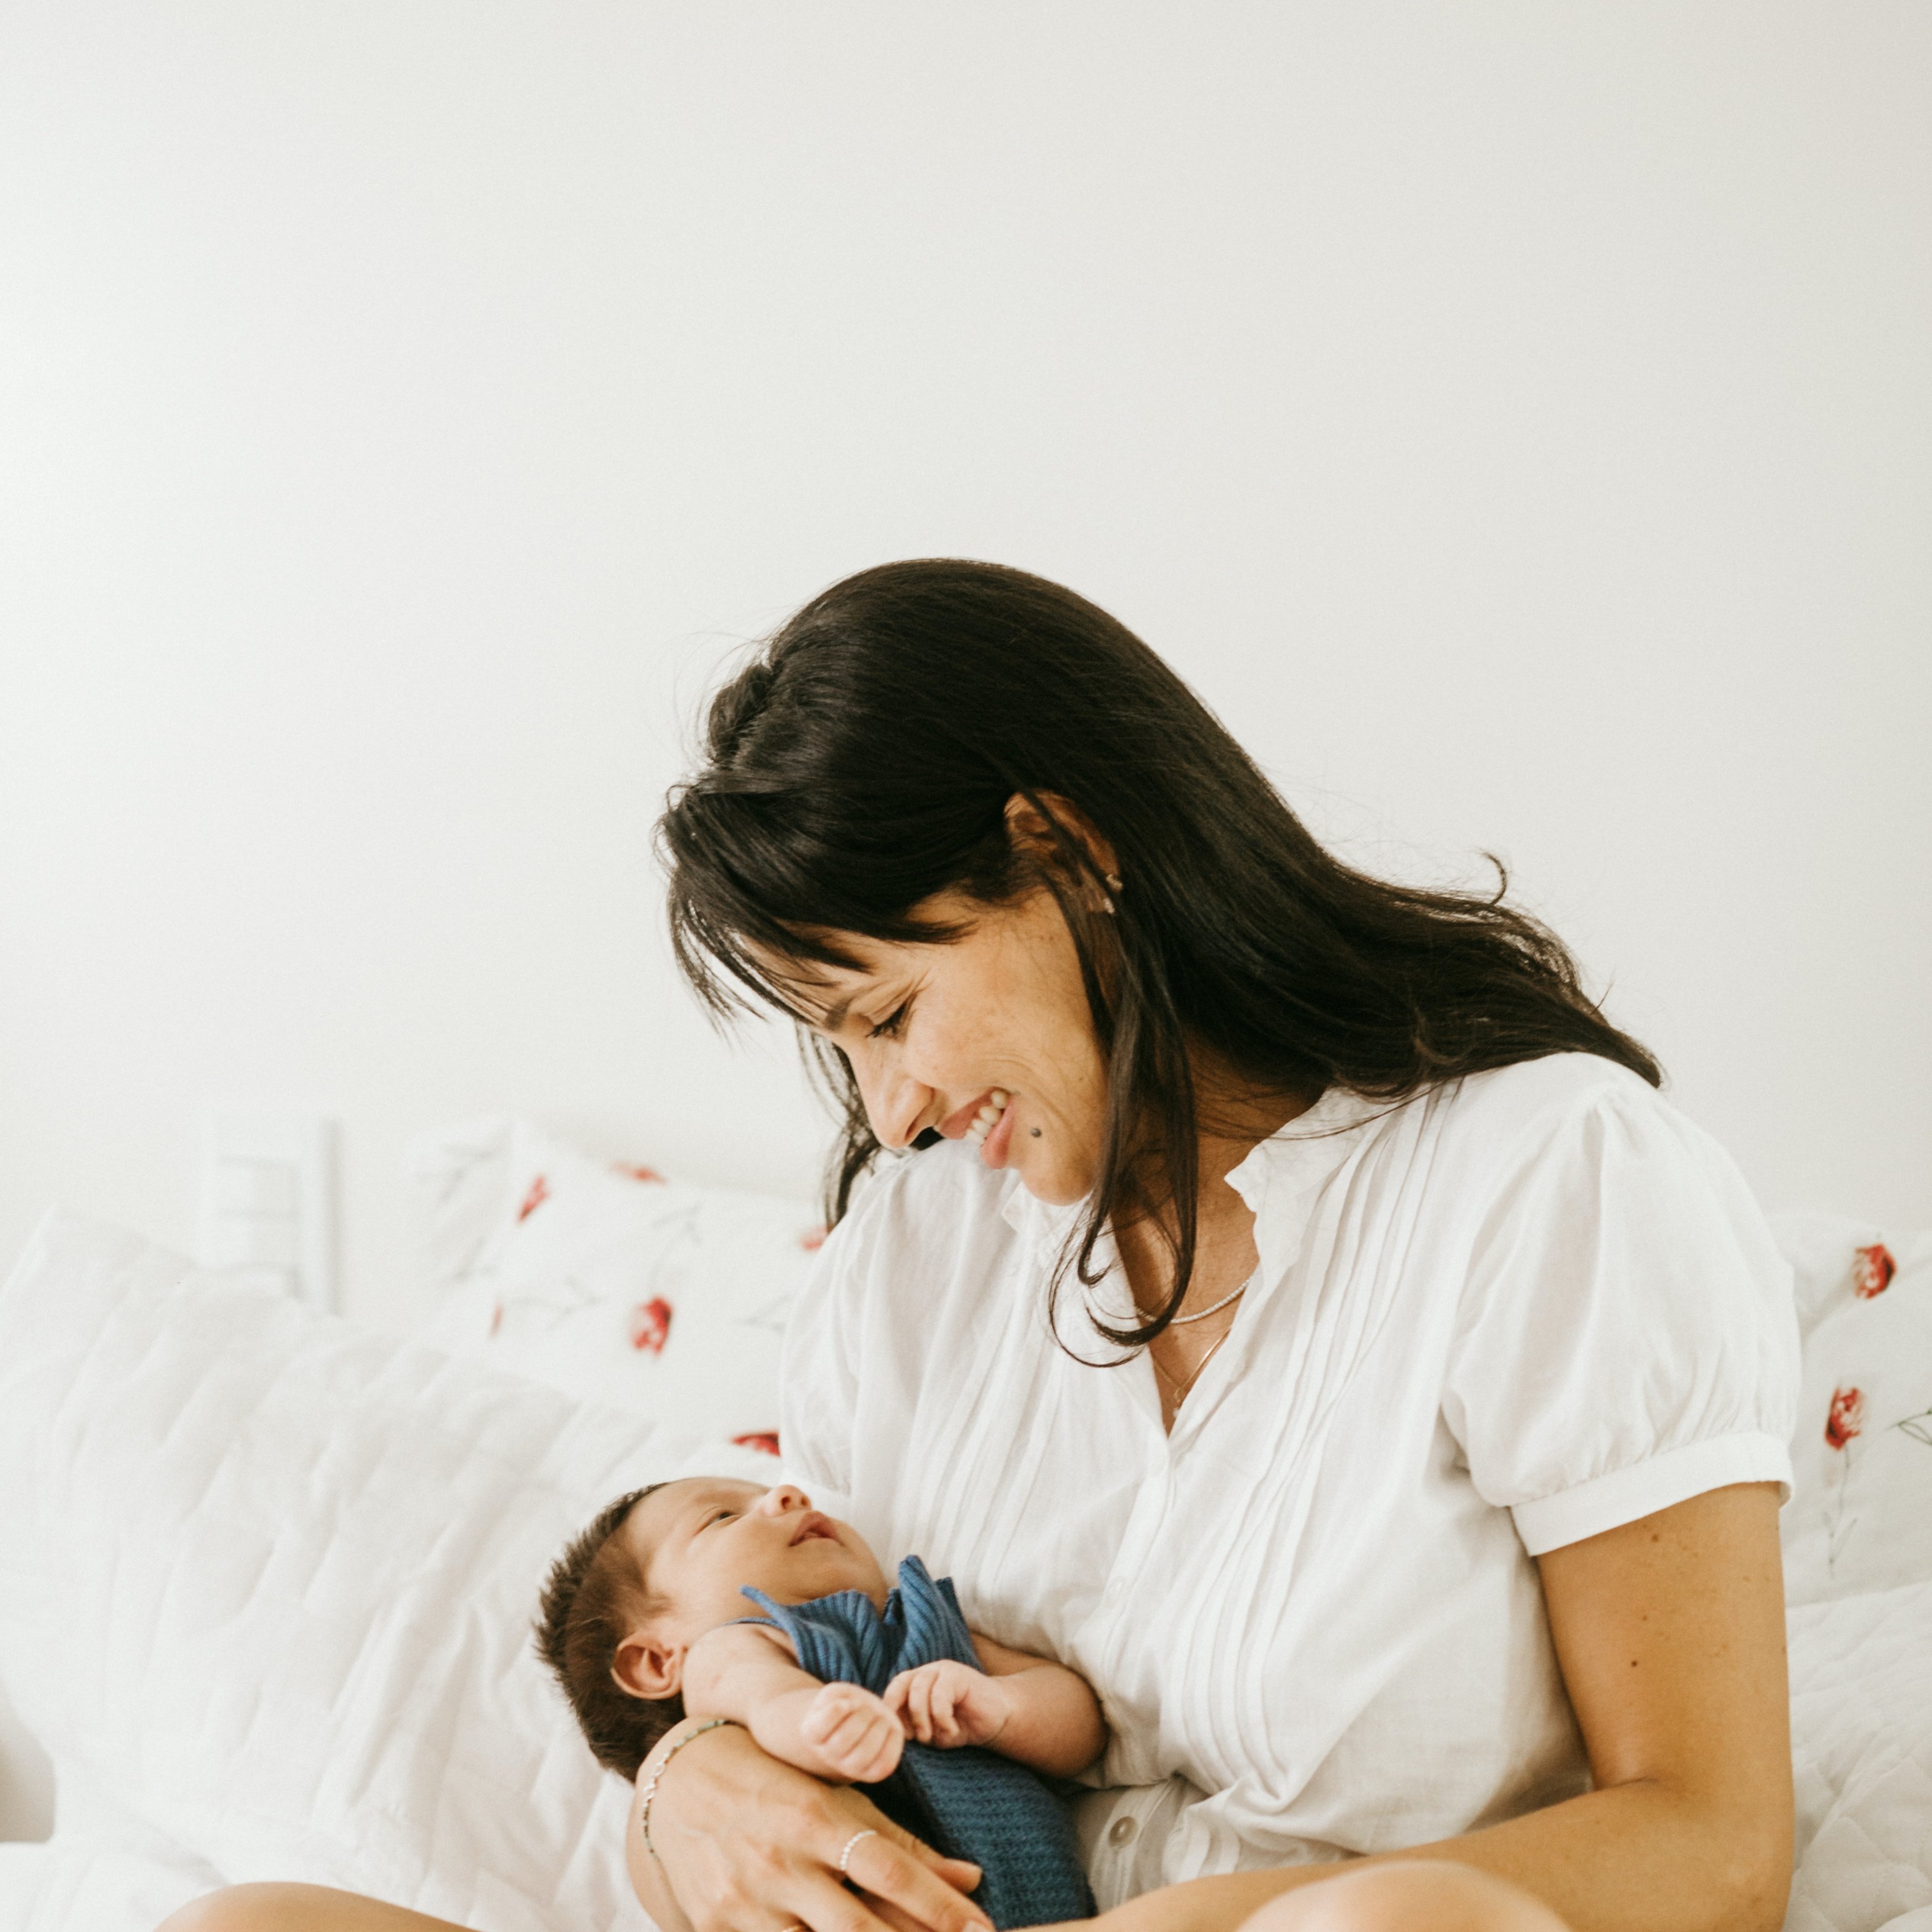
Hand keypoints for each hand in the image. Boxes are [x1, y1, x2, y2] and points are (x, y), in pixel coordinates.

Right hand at [627, 1718, 988, 1931]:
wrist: (679, 1784)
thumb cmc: (777, 1784)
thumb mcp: (837, 1799)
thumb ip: (902, 1843)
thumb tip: (972, 1876)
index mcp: (817, 1819)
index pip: (891, 1871)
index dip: (942, 1908)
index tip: (984, 1931)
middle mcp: (782, 1863)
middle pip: (858, 1927)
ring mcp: (746, 1903)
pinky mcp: (716, 1929)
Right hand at [801, 1681, 905, 1781]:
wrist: (851, 1729)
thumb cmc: (843, 1706)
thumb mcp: (836, 1693)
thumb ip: (838, 1696)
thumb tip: (861, 1699)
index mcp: (813, 1734)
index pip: (820, 1726)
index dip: (835, 1710)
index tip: (845, 1702)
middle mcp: (829, 1756)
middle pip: (843, 1739)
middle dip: (861, 1715)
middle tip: (868, 1707)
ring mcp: (850, 1768)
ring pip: (864, 1753)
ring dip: (877, 1726)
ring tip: (879, 1716)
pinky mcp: (873, 1772)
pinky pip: (885, 1762)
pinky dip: (892, 1740)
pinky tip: (889, 1727)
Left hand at [883, 1660, 1011, 1748]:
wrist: (996, 1718)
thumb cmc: (961, 1726)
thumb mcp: (932, 1731)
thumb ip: (913, 1728)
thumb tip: (894, 1732)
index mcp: (916, 1683)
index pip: (893, 1689)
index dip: (890, 1710)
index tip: (893, 1734)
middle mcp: (926, 1672)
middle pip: (902, 1686)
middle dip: (904, 1715)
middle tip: (914, 1738)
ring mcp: (942, 1670)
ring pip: (919, 1690)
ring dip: (921, 1719)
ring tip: (931, 1738)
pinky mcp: (959, 1675)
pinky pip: (940, 1696)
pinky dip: (942, 1719)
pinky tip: (952, 1730)